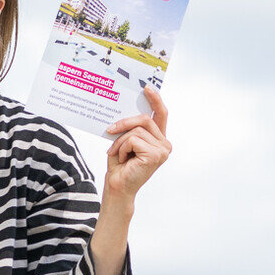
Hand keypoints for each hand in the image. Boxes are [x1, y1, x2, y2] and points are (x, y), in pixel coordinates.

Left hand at [101, 86, 171, 206]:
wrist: (117, 187)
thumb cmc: (120, 166)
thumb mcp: (124, 141)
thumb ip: (131, 127)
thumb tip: (127, 109)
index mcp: (158, 139)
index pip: (161, 114)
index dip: (155, 99)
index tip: (146, 87)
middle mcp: (165, 144)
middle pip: (145, 119)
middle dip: (124, 123)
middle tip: (109, 130)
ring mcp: (163, 150)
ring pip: (136, 130)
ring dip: (120, 141)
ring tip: (117, 154)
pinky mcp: (156, 155)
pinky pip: (133, 139)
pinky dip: (122, 148)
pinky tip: (123, 160)